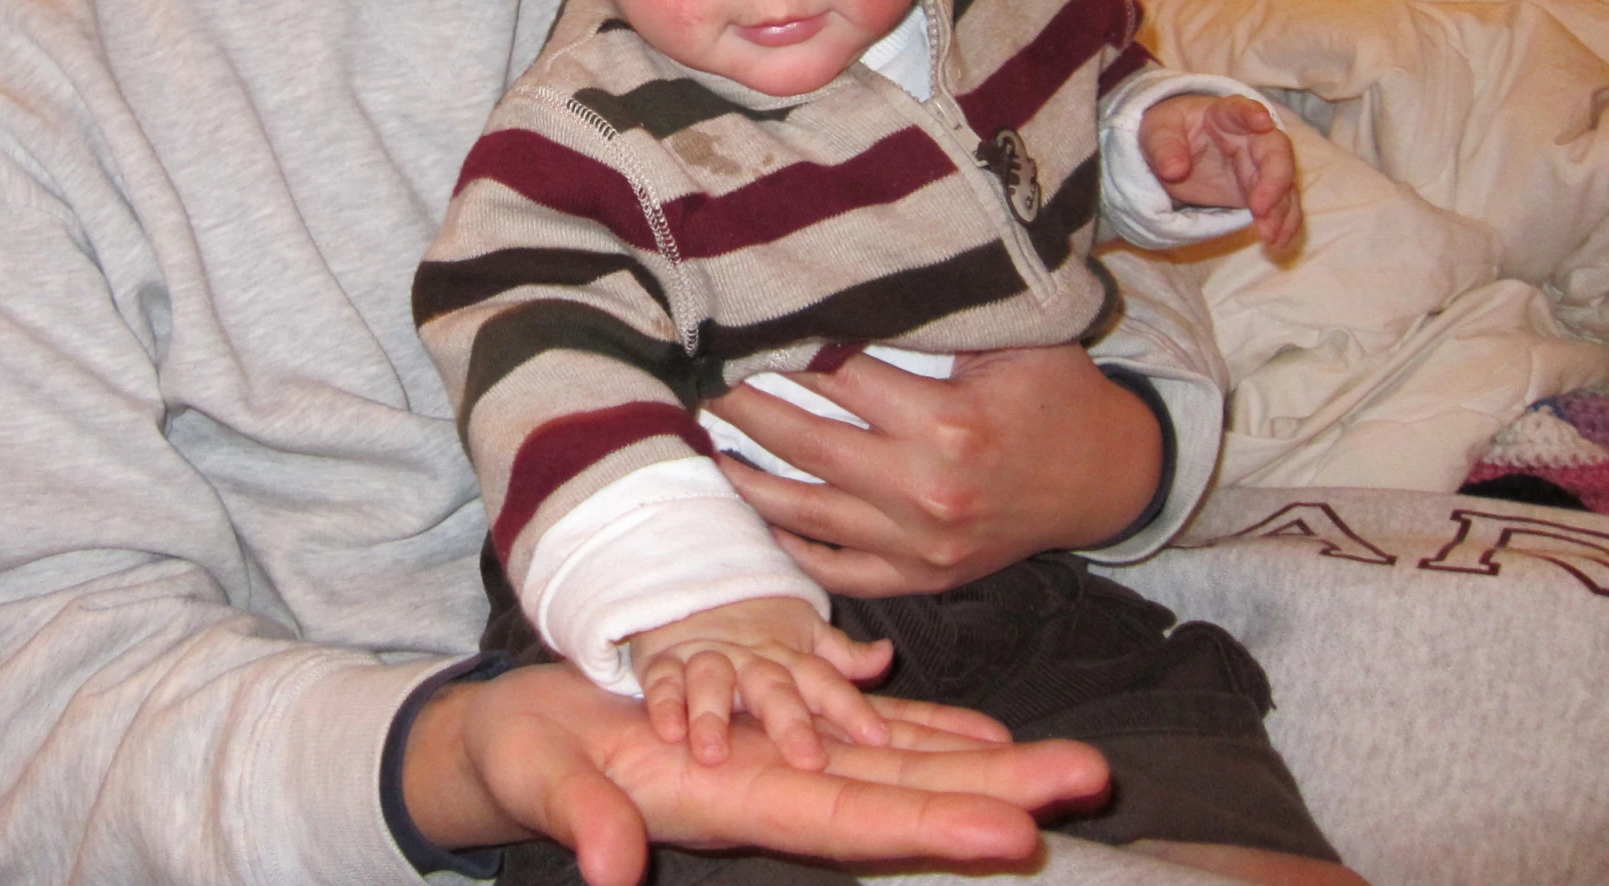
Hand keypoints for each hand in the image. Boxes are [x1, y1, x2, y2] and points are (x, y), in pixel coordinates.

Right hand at [402, 660, 1109, 885]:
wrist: (517, 741)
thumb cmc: (522, 759)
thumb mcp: (542, 781)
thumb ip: (584, 821)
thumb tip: (613, 873)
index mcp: (730, 804)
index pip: (847, 823)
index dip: (930, 828)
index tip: (1014, 834)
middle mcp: (776, 792)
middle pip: (903, 798)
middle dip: (997, 793)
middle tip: (1091, 776)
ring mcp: (779, 766)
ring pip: (900, 768)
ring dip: (985, 767)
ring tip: (1070, 764)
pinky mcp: (771, 736)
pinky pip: (865, 737)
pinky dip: (927, 737)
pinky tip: (984, 739)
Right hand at [625, 596, 891, 770]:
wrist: (691, 589)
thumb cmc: (756, 630)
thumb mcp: (804, 638)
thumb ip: (843, 655)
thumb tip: (887, 654)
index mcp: (788, 660)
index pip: (824, 681)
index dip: (850, 708)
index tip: (878, 738)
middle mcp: (750, 660)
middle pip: (773, 687)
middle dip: (789, 723)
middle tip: (807, 760)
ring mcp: (706, 658)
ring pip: (713, 681)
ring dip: (713, 715)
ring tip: (714, 754)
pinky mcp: (664, 661)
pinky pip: (663, 681)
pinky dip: (665, 704)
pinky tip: (669, 732)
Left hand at [710, 346, 1162, 594]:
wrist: (1109, 480)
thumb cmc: (1057, 394)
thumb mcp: (1017, 338)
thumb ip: (944, 310)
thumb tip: (860, 267)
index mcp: (948, 425)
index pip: (838, 378)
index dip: (783, 349)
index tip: (736, 326)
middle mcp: (925, 491)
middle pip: (803, 443)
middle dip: (742, 407)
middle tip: (698, 376)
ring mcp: (919, 545)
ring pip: (803, 512)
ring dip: (746, 479)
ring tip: (705, 443)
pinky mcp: (921, 578)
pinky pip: (836, 570)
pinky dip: (790, 546)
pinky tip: (756, 512)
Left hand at [1139, 92, 1302, 247]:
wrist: (1172, 150)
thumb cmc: (1169, 131)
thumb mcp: (1156, 132)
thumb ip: (1164, 147)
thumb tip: (1173, 170)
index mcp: (1225, 115)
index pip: (1241, 110)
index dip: (1253, 114)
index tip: (1261, 122)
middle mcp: (1251, 138)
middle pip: (1275, 152)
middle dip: (1274, 179)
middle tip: (1261, 208)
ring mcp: (1259, 166)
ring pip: (1284, 184)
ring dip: (1281, 210)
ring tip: (1271, 236)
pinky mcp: (1259, 192)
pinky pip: (1280, 207)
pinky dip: (1283, 224)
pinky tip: (1278, 243)